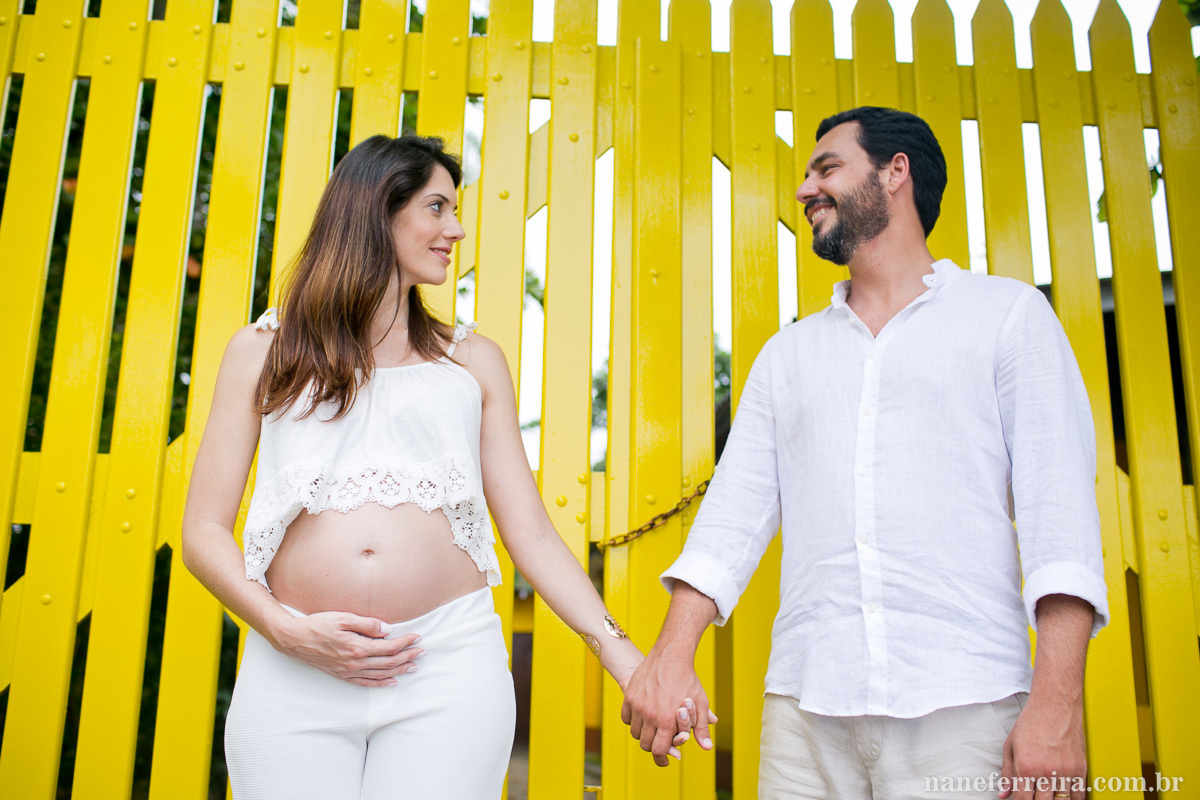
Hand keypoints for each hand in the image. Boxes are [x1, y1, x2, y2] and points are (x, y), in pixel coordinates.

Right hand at [271, 611, 423, 686]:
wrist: (295, 640)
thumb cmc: (318, 625)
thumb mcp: (343, 618)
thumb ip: (367, 624)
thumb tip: (388, 630)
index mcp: (357, 647)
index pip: (389, 647)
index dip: (405, 643)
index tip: (417, 637)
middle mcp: (355, 663)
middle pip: (389, 662)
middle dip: (408, 656)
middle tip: (422, 652)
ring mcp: (349, 672)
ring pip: (380, 674)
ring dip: (399, 671)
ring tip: (414, 666)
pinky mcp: (342, 675)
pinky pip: (366, 683)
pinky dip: (381, 683)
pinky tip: (391, 682)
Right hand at [621, 644, 716, 766]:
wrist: (670, 656)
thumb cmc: (688, 679)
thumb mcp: (700, 703)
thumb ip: (701, 728)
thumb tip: (707, 747)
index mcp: (667, 721)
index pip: (659, 750)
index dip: (661, 760)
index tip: (665, 762)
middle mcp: (649, 716)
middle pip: (645, 744)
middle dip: (653, 747)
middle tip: (659, 744)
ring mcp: (637, 706)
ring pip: (635, 732)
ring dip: (643, 734)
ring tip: (652, 730)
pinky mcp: (629, 697)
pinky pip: (626, 718)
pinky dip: (632, 721)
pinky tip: (642, 718)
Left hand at [998, 697, 1085, 799]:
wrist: (1055, 706)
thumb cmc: (1031, 723)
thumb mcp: (1010, 746)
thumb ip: (1007, 773)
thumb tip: (1003, 794)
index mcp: (1025, 767)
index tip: (1022, 799)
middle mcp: (1045, 772)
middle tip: (1035, 795)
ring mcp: (1065, 772)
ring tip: (1048, 794)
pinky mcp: (1080, 769)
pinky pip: (1078, 795)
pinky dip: (1072, 798)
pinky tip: (1064, 795)